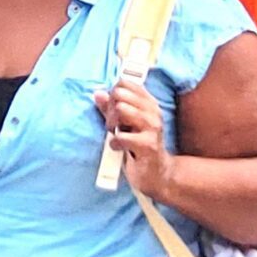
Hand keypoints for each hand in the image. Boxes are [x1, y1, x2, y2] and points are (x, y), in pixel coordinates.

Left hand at [94, 76, 169, 198]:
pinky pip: (122, 137)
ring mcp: (152, 128)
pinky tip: (118, 148)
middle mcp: (153, 111)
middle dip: (109, 110)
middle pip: (120, 94)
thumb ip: (112, 109)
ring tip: (115, 135)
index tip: (112, 110)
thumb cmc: (139, 148)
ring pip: (121, 109)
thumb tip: (98, 94)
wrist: (157, 174)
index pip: (125, 83)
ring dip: (111, 124)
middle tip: (112, 125)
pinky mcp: (148, 146)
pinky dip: (114, 143)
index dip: (112, 95)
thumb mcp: (125, 125)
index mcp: (148, 103)